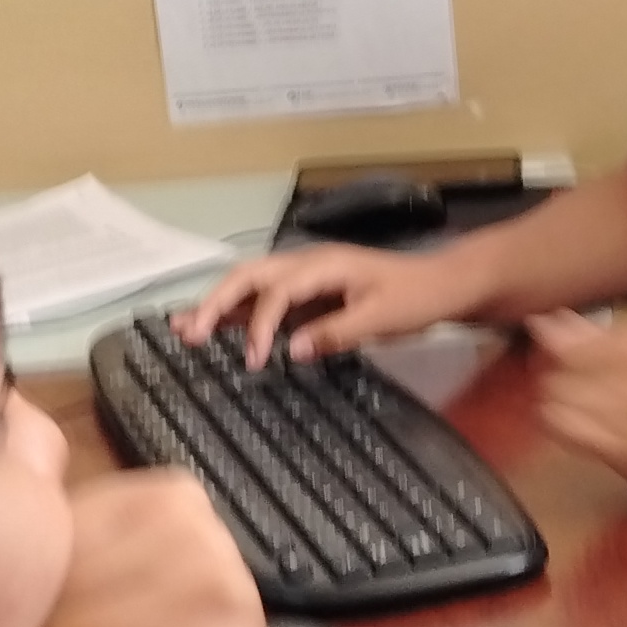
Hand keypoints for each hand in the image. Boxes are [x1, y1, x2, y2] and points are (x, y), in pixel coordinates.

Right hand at [177, 241, 481, 366]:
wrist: (443, 285)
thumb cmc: (416, 298)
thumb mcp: (381, 319)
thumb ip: (336, 333)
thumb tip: (292, 350)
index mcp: (322, 266)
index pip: (276, 292)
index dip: (259, 325)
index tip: (254, 360)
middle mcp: (307, 265)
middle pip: (247, 276)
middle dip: (215, 303)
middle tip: (189, 334)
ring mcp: (306, 279)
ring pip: (250, 285)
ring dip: (218, 305)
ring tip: (183, 327)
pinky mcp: (309, 295)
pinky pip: (266, 300)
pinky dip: (238, 314)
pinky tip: (215, 328)